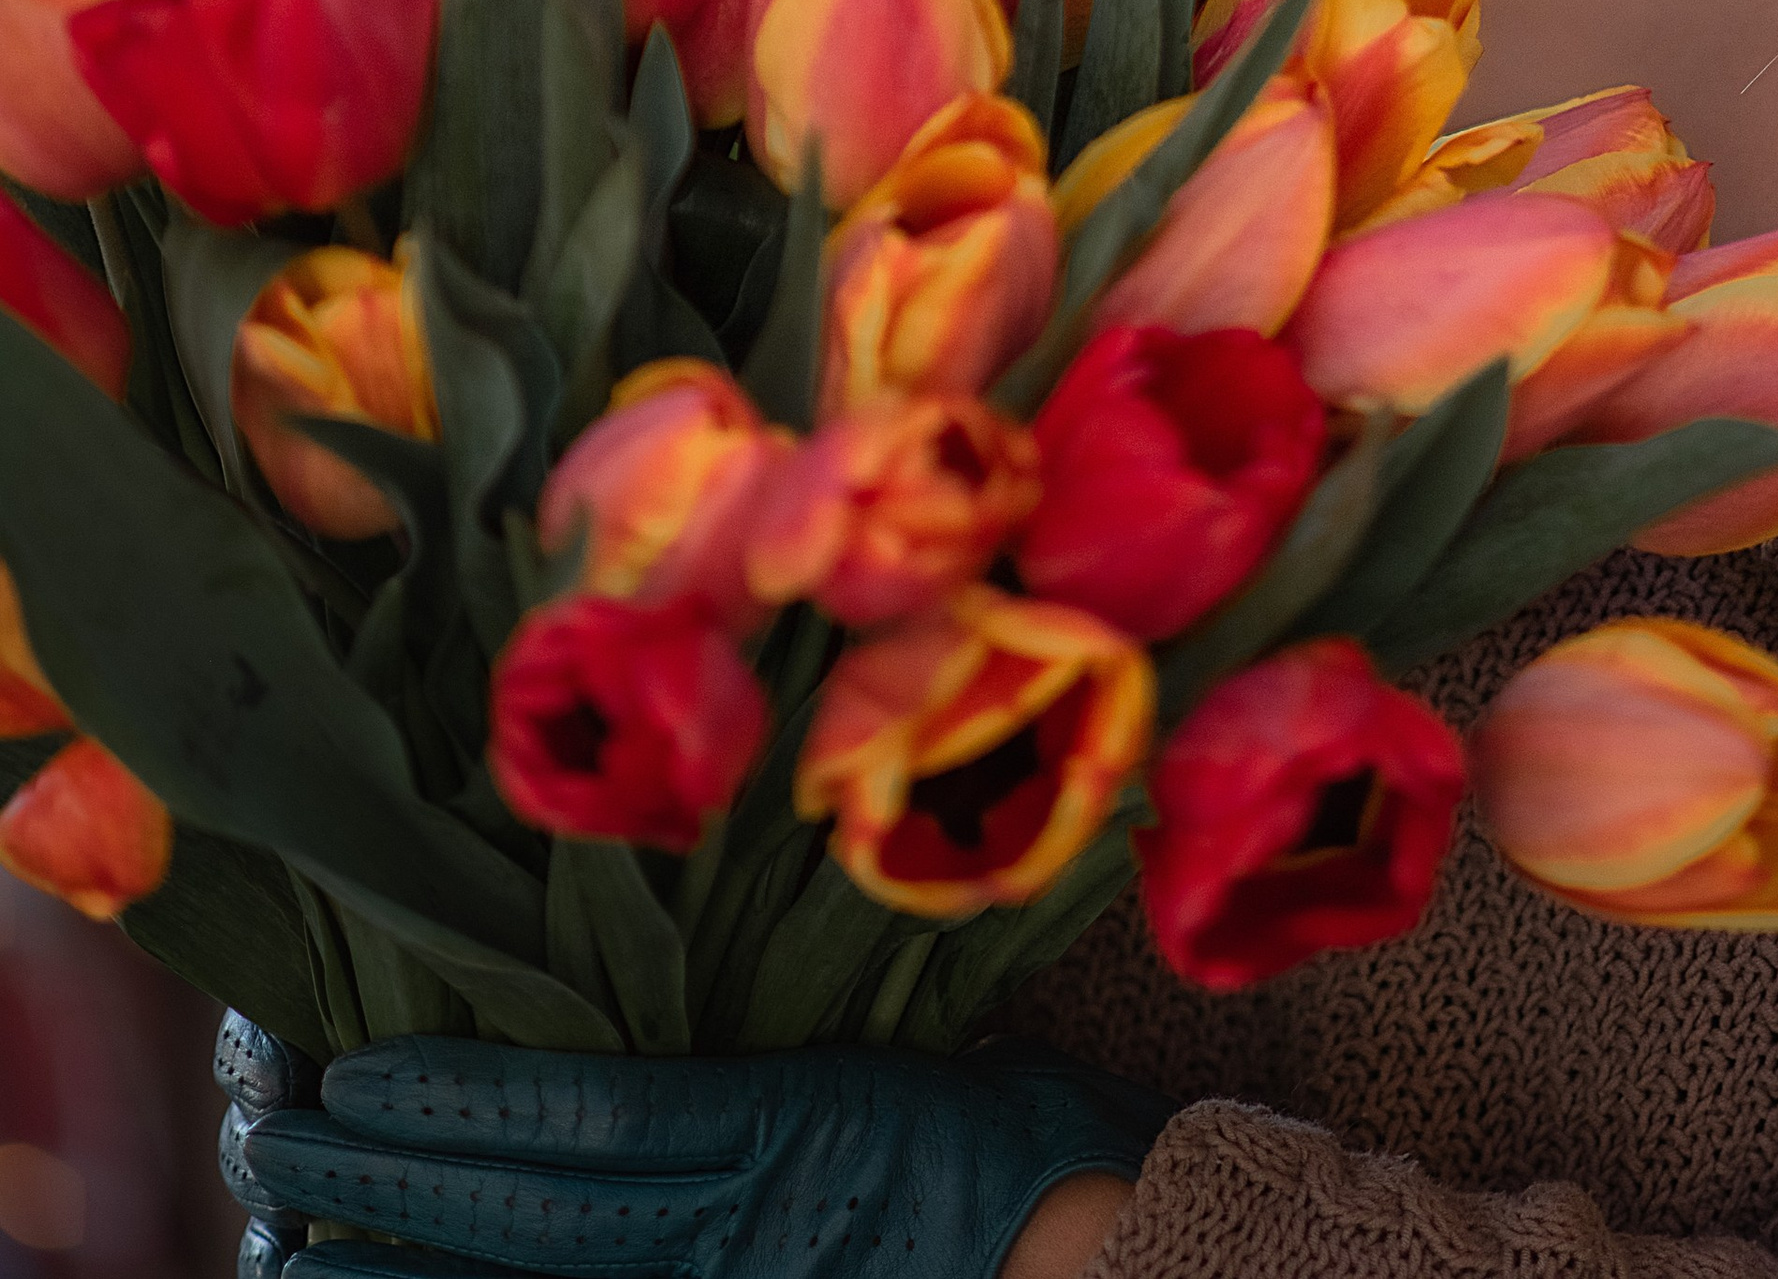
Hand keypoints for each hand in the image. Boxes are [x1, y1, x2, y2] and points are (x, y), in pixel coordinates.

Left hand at [219, 1018, 1165, 1278]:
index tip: (364, 1067)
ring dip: (413, 1260)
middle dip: (399, 1176)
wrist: (1097, 1268)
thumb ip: (790, 1031)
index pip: (598, 1120)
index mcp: (787, 1127)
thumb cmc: (1030, 1146)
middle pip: (536, 1207)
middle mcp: (739, 1226)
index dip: (472, 1098)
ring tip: (301, 1240)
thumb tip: (685, 932)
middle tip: (279, 1141)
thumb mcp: (909, 1051)